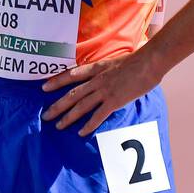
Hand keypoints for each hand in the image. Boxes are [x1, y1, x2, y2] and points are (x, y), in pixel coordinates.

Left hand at [40, 51, 161, 135]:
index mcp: (97, 68)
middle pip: (72, 94)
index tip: (44, 87)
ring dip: (68, 117)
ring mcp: (105, 91)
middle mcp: (97, 80)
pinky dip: (89, 125)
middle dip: (57, 106)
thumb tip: (109, 73)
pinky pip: (98, 115)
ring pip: (81, 106)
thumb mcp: (117, 60)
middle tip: (45, 115)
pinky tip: (81, 132)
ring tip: (58, 126)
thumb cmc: (138, 60)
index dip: (56, 81)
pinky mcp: (114, 101)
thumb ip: (109, 69)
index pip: (71, 74)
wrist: (149, 61)